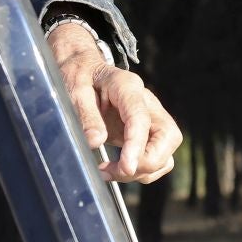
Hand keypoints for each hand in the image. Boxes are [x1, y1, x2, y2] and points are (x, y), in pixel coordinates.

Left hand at [47, 23, 180, 182]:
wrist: (84, 69)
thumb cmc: (78, 76)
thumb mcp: (73, 89)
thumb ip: (85, 114)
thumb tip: (96, 142)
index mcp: (127, 86)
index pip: (141, 118)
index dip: (136, 145)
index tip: (126, 167)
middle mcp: (147, 103)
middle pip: (168, 137)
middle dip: (147, 161)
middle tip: (114, 171)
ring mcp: (151, 119)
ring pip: (166, 152)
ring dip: (143, 171)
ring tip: (108, 172)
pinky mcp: (147, 134)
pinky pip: (157, 158)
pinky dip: (141, 171)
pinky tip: (115, 170)